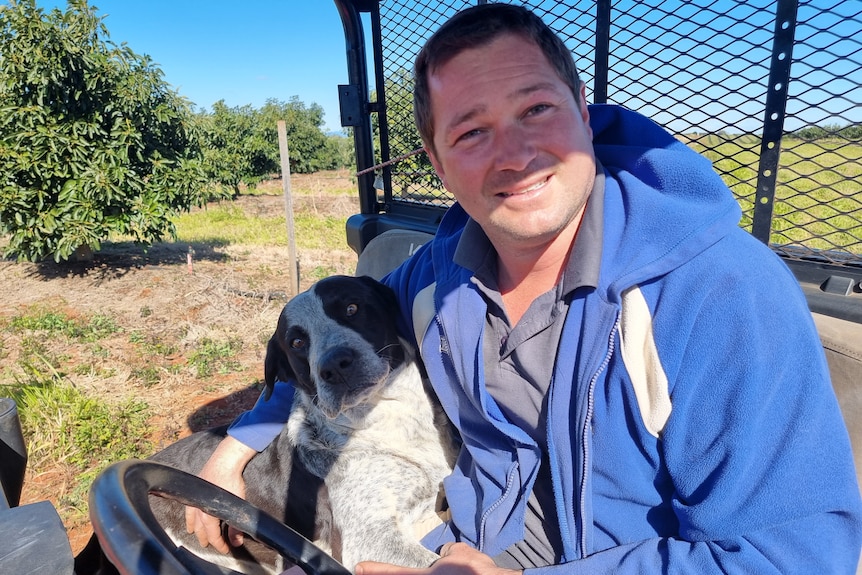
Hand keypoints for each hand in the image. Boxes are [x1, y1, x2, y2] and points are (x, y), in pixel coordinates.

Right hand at [184, 435, 256, 552]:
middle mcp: (198, 508)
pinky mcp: (195, 487)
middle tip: (208, 544)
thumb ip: (236, 526)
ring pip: (192, 518)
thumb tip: (236, 542)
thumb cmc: (232, 481)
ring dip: (193, 527)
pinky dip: (189, 513)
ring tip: (192, 532)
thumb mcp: (237, 506)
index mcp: (208, 514)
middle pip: (200, 528)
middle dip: (205, 538)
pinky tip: (190, 512)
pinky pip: (189, 505)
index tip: (225, 549)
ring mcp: (195, 497)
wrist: (225, 461)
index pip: (212, 535)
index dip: (219, 544)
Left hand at [356, 542, 521, 574]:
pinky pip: (441, 573)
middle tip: (393, 567)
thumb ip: (445, 552)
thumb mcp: (458, 552)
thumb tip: (443, 554)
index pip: (392, 574)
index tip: (359, 568)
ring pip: (426, 574)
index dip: (374, 571)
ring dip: (437, 567)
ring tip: (452, 563)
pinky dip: (450, 568)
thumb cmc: (476, 570)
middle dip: (390, 572)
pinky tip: (457, 567)